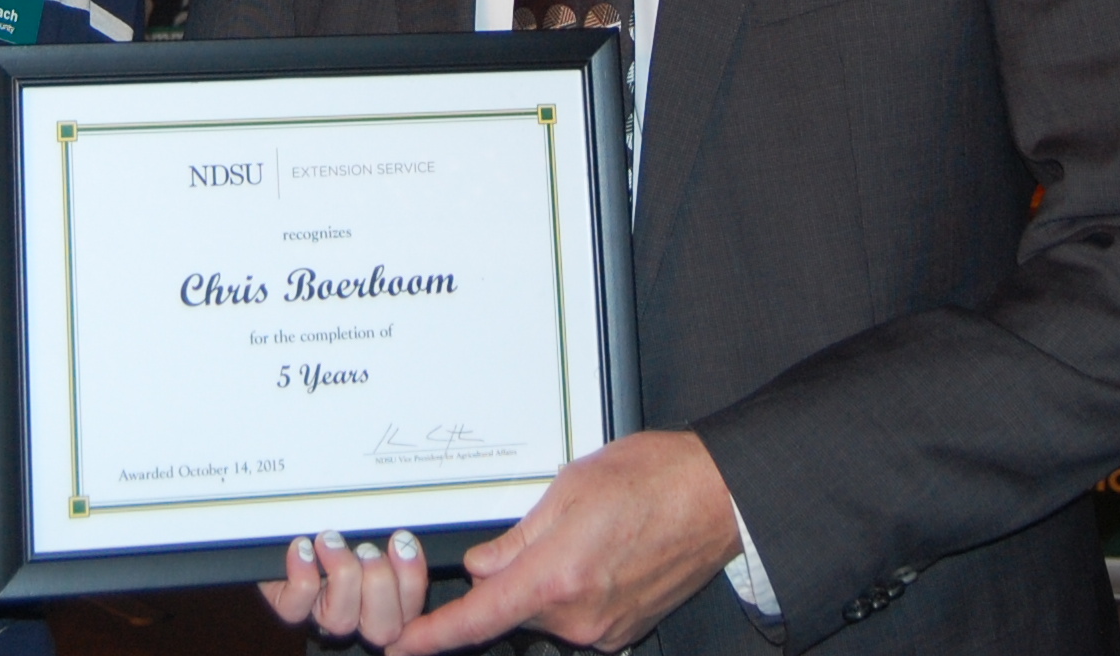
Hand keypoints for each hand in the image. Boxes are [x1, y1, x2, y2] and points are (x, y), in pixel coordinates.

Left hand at [260, 529, 428, 645]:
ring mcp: (322, 612)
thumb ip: (387, 531)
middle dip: (380, 583)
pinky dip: (301, 575)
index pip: (411, 609)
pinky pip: (295, 607)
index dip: (413, 582)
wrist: (286, 526)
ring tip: (331, 541)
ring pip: (342, 621)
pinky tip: (302, 548)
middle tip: (367, 549)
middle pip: (384, 627)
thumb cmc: (333, 526)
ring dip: (342, 575)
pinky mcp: (290, 606)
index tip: (404, 541)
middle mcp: (357, 612)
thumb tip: (405, 528)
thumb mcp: (366, 525)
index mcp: (384, 596)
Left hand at [387, 430, 739, 654]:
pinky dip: (577, 590)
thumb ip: (517, 537)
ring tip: (589, 533)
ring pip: (547, 612)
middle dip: (514, 578)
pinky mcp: (624, 629)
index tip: (402, 645)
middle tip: (549, 529)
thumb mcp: (569, 489)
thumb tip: (483, 565)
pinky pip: (579, 616)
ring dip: (549, 581)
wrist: (716, 497)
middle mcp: (579, 615)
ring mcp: (604, 628)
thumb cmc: (652, 480)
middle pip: (514, 610)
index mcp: (555, 577)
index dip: (432, 636)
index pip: (477, 619)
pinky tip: (604, 553)